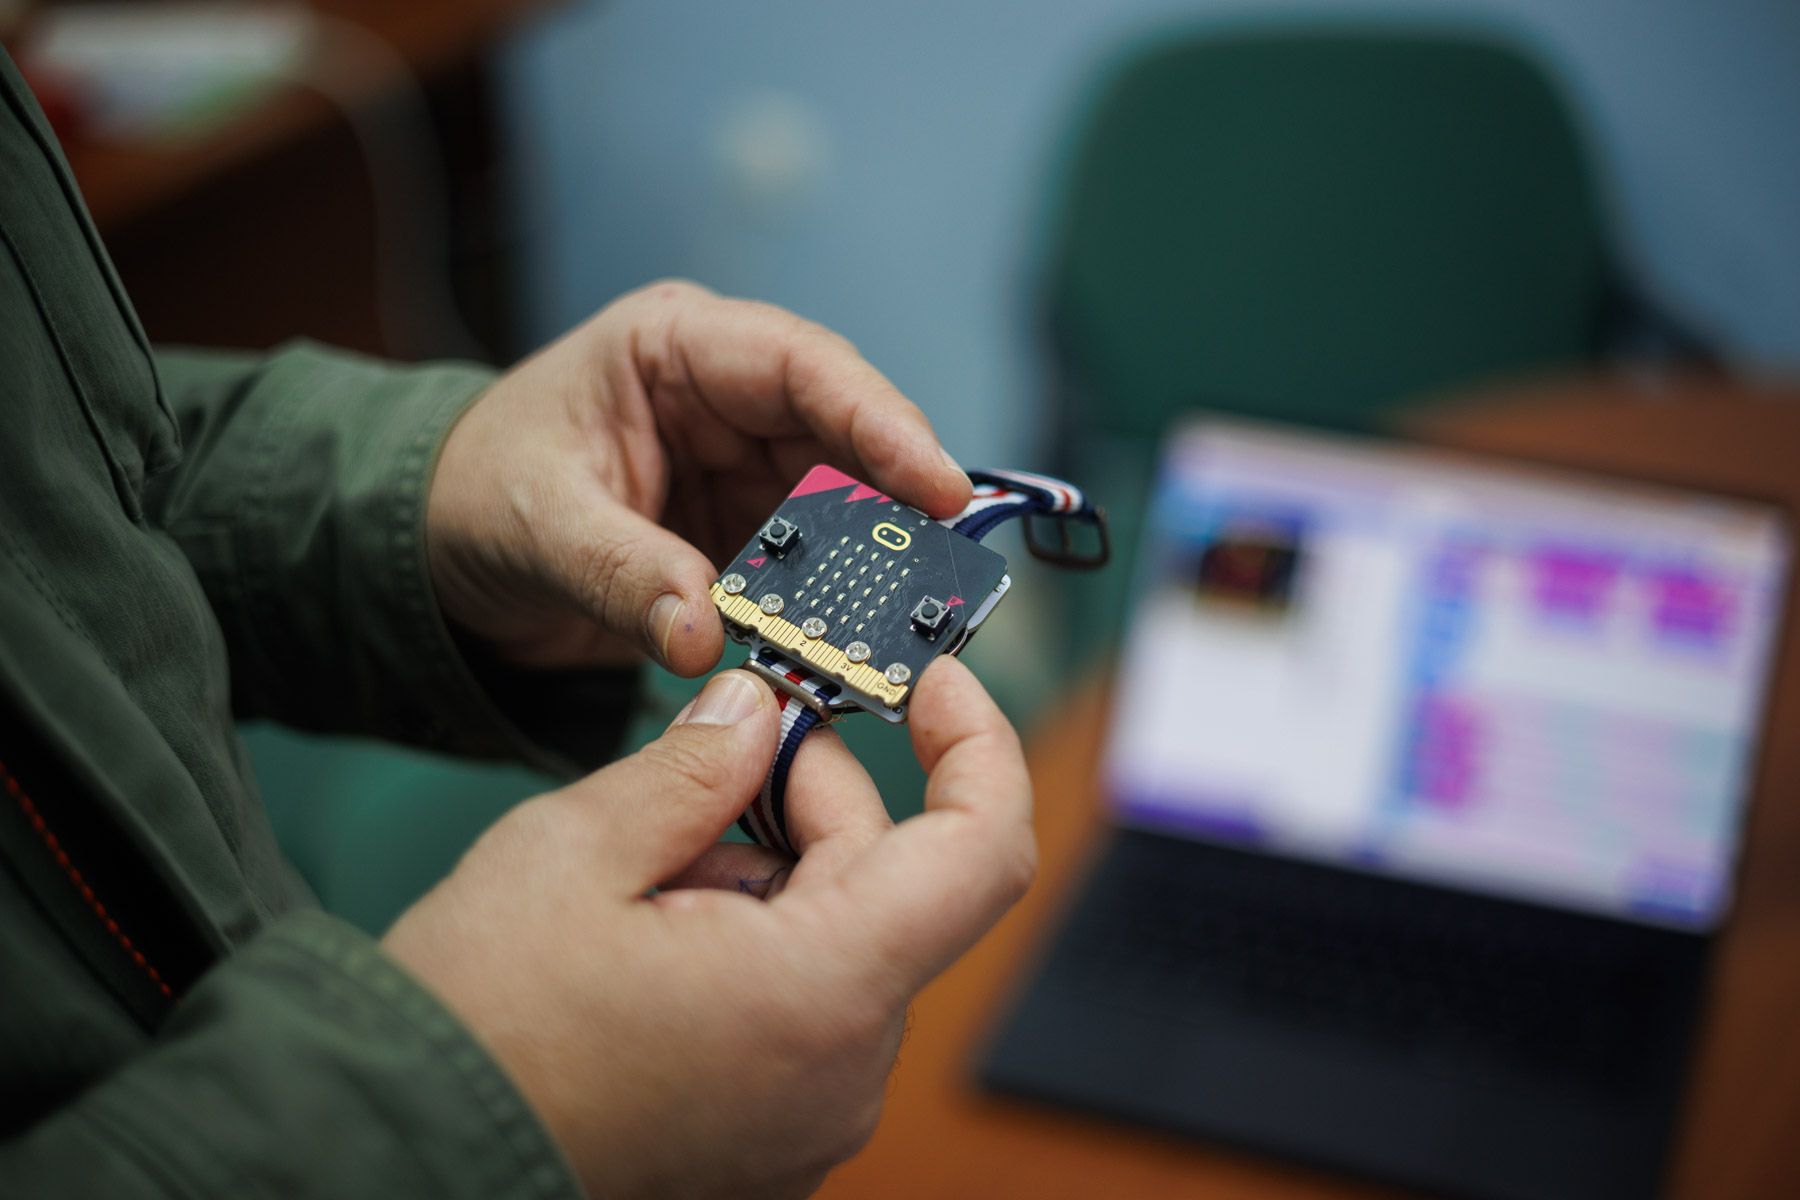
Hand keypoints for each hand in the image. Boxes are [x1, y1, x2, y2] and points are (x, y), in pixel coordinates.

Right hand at [381, 657, 1035, 1198]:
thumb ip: (694, 769)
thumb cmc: (475, 1023)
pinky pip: (804, 1011)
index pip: (983, 853)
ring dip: (768, 874)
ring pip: (841, 943)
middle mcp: (842, 1069)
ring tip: (645, 868)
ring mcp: (810, 1119)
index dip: (978, 748)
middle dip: (817, 799)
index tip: (934, 685)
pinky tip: (652, 934)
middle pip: (894, 888)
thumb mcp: (575, 851)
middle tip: (718, 754)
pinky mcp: (771, 1142)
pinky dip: (755, 946)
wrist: (388, 1159)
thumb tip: (759, 715)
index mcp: (821, 992)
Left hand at [426, 280, 971, 673]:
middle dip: (896, 508)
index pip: (802, 366)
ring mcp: (747, 471)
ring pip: (845, 510)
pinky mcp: (750, 538)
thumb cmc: (474, 496)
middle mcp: (730, 399)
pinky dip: (837, 609)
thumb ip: (621, 574)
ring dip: (875, 568)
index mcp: (678, 347)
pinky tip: (860, 646)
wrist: (439, 554)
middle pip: (845, 440)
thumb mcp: (536, 525)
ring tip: (915, 624)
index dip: (881, 420)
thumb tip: (703, 640)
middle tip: (945, 578)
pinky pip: (814, 570)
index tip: (939, 486)